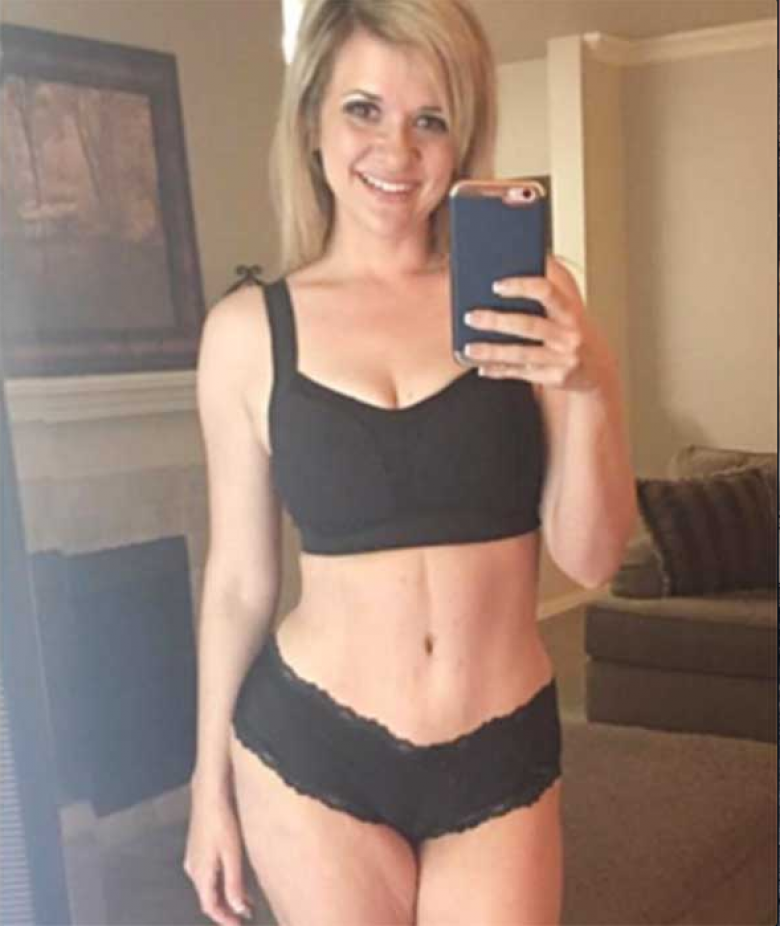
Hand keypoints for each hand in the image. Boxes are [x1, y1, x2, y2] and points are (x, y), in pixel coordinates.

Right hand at [183, 787, 253, 925]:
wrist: (209, 793)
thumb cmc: (222, 822)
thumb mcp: (232, 855)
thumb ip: (234, 884)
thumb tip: (239, 909)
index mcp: (200, 874)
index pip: (210, 907)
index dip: (225, 919)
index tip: (240, 925)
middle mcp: (192, 869)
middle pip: (208, 897)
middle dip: (227, 908)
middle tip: (246, 914)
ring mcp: (193, 857)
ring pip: (209, 885)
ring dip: (225, 894)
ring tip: (246, 898)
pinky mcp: (197, 846)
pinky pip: (208, 872)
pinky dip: (222, 880)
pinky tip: (235, 875)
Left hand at [463, 255, 612, 391]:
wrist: (597, 369)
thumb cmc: (572, 328)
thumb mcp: (569, 304)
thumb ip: (550, 283)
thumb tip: (523, 258)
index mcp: (571, 310)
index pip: (547, 292)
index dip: (520, 287)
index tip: (496, 285)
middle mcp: (569, 335)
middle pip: (528, 325)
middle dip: (496, 321)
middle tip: (470, 316)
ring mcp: (563, 359)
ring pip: (521, 354)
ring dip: (492, 351)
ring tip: (468, 347)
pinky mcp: (555, 379)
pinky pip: (521, 374)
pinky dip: (498, 371)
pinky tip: (480, 365)